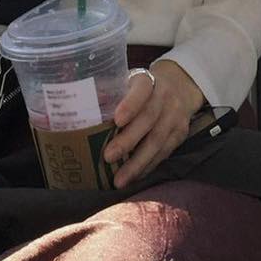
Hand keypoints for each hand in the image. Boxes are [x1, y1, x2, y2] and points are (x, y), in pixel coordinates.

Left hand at [104, 60, 205, 189]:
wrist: (180, 86)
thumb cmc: (142, 88)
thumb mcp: (129, 81)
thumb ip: (111, 93)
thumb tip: (80, 114)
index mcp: (148, 81)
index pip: (141, 90)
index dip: (131, 105)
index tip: (116, 120)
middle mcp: (165, 97)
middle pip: (148, 119)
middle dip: (128, 140)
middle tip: (108, 156)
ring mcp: (175, 117)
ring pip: (158, 141)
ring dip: (137, 163)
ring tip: (119, 180)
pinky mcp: (180, 134)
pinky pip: (164, 153)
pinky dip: (147, 166)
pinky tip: (133, 177)